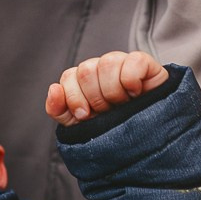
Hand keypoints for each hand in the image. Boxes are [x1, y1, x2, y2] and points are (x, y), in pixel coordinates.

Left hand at [45, 51, 171, 125]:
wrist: (146, 139)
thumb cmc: (112, 130)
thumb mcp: (80, 126)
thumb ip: (59, 110)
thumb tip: (54, 89)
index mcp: (84, 80)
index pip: (68, 76)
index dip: (74, 98)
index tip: (86, 116)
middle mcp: (101, 68)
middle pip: (86, 70)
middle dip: (95, 98)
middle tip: (108, 111)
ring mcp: (122, 63)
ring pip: (107, 63)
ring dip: (113, 91)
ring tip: (123, 105)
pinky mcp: (144, 63)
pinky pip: (133, 60)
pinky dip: (131, 80)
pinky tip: (136, 94)